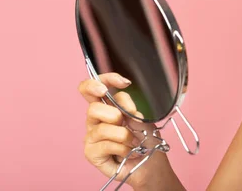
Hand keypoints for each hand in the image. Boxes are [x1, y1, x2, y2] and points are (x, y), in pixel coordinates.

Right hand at [78, 72, 176, 188]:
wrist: (149, 162)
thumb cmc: (145, 139)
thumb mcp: (142, 117)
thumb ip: (129, 106)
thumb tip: (121, 101)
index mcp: (106, 106)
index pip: (95, 87)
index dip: (105, 80)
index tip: (124, 82)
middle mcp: (96, 119)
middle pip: (93, 107)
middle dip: (114, 114)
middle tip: (126, 122)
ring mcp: (92, 136)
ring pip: (102, 128)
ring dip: (124, 135)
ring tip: (132, 142)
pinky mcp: (91, 152)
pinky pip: (105, 145)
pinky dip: (122, 148)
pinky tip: (127, 152)